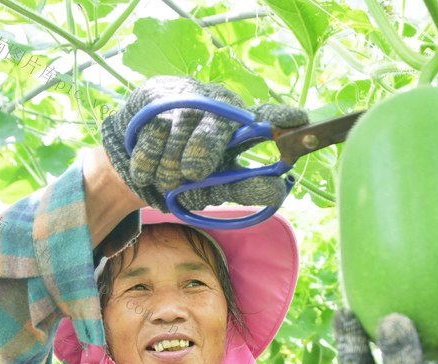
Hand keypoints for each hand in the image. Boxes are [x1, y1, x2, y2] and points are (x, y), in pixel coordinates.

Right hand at [101, 75, 308, 211]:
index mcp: (240, 124)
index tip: (298, 119)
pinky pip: (153, 134)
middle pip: (217, 125)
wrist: (139, 168)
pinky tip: (147, 169)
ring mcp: (186, 98)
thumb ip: (247, 188)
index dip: (280, 116)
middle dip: (203, 151)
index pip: (265, 116)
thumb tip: (278, 190)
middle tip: (194, 172)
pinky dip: (149, 161)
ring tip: (168, 178)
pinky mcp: (155, 99)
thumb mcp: (219, 188)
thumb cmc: (188, 178)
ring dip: (170, 167)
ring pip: (181, 132)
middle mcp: (218, 104)